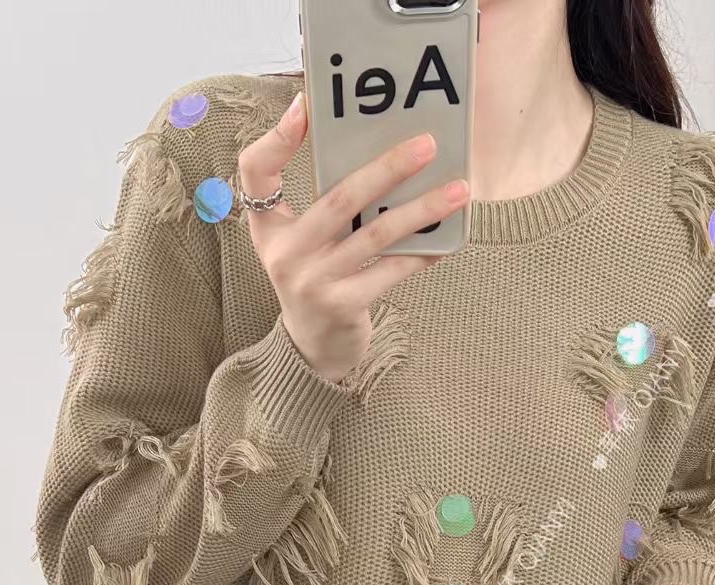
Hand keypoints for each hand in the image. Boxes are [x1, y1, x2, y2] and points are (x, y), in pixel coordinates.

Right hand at [237, 88, 470, 382]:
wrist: (313, 349)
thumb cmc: (314, 279)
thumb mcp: (300, 240)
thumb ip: (322, 202)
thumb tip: (376, 152)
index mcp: (268, 227)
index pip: (257, 172)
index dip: (277, 138)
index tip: (304, 106)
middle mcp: (285, 253)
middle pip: (340, 197)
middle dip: (388, 168)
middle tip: (427, 145)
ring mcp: (313, 281)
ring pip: (376, 235)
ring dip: (421, 210)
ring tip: (458, 190)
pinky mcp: (343, 305)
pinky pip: (391, 271)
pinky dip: (421, 252)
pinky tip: (446, 239)